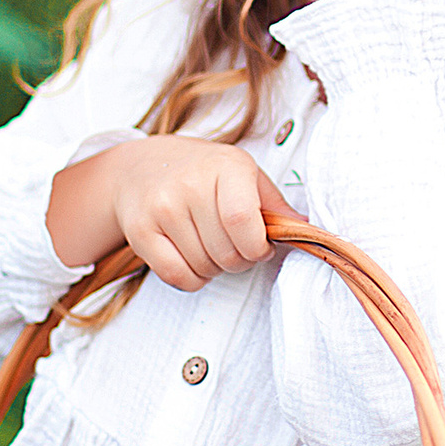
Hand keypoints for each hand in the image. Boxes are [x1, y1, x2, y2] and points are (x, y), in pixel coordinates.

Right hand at [47, 135, 302, 291]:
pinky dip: (192, 279)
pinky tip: (192, 258)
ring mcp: (162, 208)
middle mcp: (190, 184)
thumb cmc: (202, 172)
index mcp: (226, 166)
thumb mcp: (243, 173)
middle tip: (233, 246)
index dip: (257, 246)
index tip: (260, 245)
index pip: (242, 222)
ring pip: (204, 267)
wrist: (139, 166)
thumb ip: (274, 204)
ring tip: (210, 246)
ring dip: (214, 269)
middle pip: (227, 252)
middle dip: (239, 261)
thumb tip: (305, 231)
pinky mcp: (140, 231)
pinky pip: (176, 276)